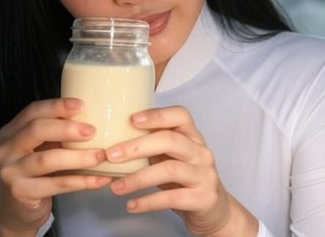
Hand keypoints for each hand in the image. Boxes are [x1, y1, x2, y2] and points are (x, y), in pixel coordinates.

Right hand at [0, 98, 111, 235]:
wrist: (17, 214)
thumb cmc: (35, 174)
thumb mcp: (40, 149)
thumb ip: (56, 134)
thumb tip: (93, 117)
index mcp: (10, 132)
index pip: (32, 111)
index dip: (57, 106)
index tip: (82, 104)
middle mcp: (5, 150)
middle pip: (36, 130)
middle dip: (67, 128)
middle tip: (92, 131)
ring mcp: (10, 172)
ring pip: (47, 159)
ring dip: (78, 157)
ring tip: (101, 156)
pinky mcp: (20, 193)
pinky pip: (56, 184)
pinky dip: (81, 181)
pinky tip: (100, 179)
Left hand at [106, 106, 257, 235]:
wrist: (213, 209)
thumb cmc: (184, 178)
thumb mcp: (172, 157)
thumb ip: (152, 145)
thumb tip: (112, 142)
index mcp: (192, 136)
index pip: (180, 115)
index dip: (156, 115)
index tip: (131, 119)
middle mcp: (201, 152)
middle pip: (170, 140)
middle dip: (137, 146)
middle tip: (111, 155)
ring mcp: (205, 175)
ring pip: (169, 169)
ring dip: (138, 178)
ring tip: (116, 187)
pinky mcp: (204, 198)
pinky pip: (171, 198)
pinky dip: (147, 202)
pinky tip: (131, 204)